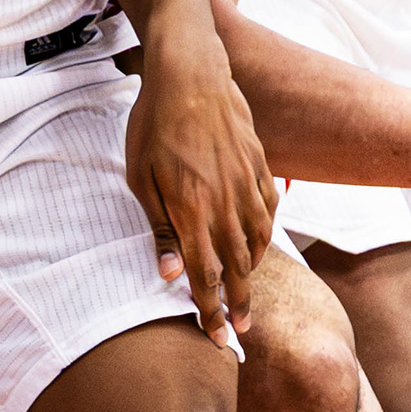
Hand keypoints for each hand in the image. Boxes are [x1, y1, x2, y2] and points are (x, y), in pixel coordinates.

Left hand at [126, 30, 276, 349]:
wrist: (190, 74)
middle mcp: (226, 203)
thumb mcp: (141, 179)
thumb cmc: (154, 126)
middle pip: (238, 267)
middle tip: (240, 328)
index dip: (212, 310)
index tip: (218, 337)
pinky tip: (260, 243)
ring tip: (247, 291)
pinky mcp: (261, 166)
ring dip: (253, 271)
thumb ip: (160, 228)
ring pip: (258, 241)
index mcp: (192, 210)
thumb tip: (170, 274)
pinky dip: (266, 234)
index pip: (206, 276)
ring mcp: (248, 184)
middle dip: (239, 302)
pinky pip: (270, 211)